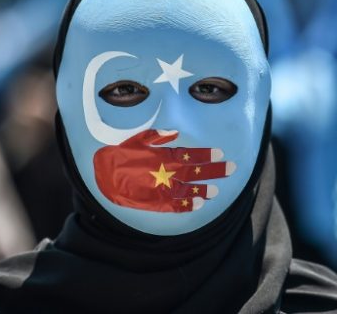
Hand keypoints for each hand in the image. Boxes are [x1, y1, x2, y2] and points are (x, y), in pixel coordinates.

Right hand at [93, 129, 235, 212]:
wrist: (104, 176)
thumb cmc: (122, 154)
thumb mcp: (138, 139)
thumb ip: (158, 136)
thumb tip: (174, 132)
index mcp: (164, 157)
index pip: (192, 155)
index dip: (207, 155)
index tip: (220, 153)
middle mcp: (167, 173)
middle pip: (197, 172)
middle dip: (215, 170)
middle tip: (232, 168)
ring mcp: (163, 189)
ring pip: (190, 190)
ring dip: (205, 190)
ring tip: (217, 191)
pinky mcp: (156, 202)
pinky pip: (176, 205)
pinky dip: (189, 205)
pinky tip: (201, 204)